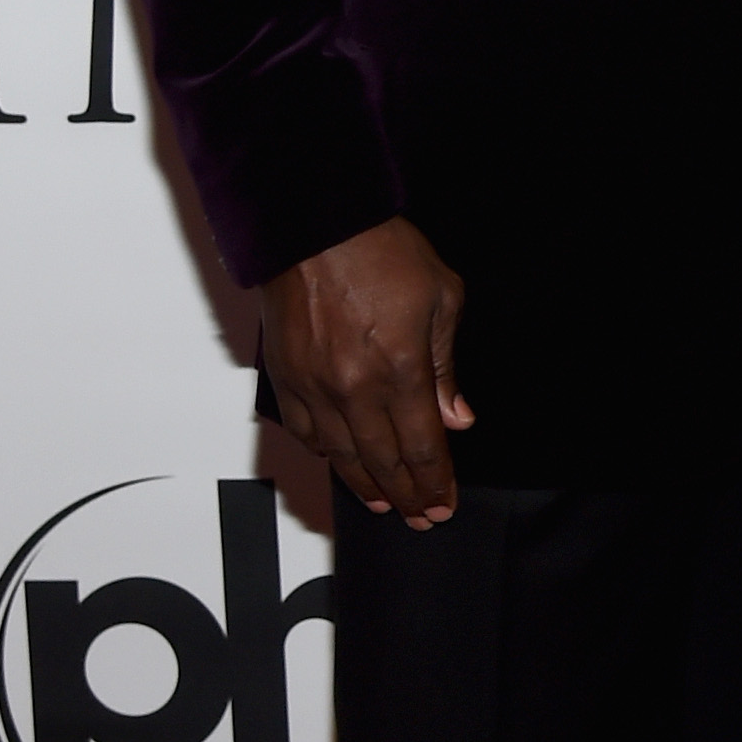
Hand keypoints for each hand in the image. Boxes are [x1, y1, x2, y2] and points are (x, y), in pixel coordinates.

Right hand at [260, 217, 472, 525]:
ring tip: (387, 503)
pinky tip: (340, 463)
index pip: (422, 448)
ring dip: (367, 485)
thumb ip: (447, 367)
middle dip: (408, 496)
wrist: (313, 224)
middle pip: (384, 462)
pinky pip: (306, 432)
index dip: (435, 482)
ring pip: (342, 456)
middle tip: (422, 518)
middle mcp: (353, 387)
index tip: (443, 503)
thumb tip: (456, 417)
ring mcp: (314, 386)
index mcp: (400, 369)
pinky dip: (325, 454)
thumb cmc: (379, 250)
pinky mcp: (285, 376)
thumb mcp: (442, 299)